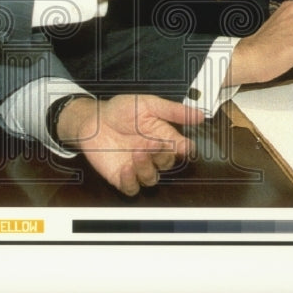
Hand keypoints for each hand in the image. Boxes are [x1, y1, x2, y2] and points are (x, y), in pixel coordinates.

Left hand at [56, 94, 201, 195]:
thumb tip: (199, 116)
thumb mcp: (148, 104)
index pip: (183, 149)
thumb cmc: (120, 110)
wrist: (93, 119)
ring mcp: (138, 166)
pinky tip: (126, 168)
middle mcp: (153, 154)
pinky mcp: (122, 177)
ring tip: (137, 153)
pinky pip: (132, 188)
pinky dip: (131, 181)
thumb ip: (173, 111)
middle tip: (152, 143)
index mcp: (163, 137)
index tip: (184, 147)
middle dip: (162, 155)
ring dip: (147, 168)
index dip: (186, 150)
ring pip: (151, 179)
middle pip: (168, 164)